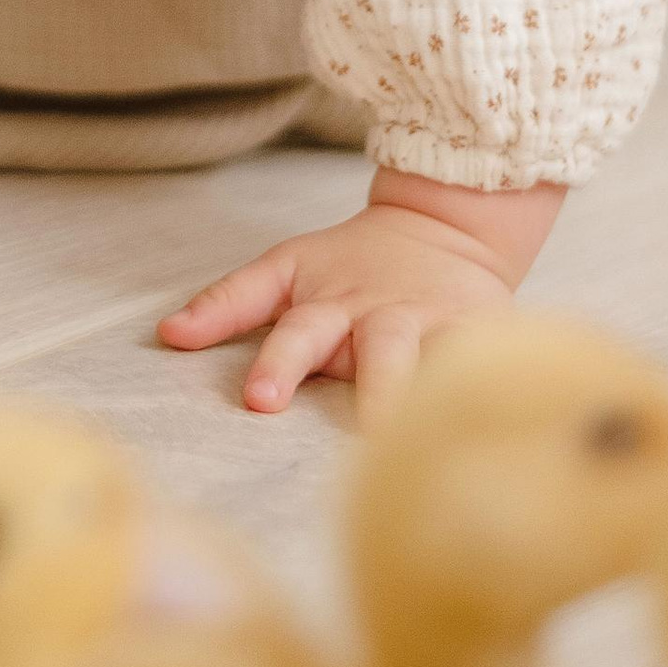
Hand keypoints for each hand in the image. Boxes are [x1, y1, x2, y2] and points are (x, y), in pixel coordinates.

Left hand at [159, 170, 563, 415]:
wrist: (447, 228)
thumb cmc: (351, 265)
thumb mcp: (284, 270)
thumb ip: (228, 303)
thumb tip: (166, 334)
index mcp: (326, 305)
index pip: (294, 333)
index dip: (277, 363)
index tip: (259, 400)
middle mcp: (381, 317)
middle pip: (372, 354)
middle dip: (372, 392)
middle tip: (371, 435)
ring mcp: (435, 327)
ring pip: (434, 363)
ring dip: (429, 399)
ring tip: (424, 439)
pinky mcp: (483, 337)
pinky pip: (489, 366)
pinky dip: (494, 388)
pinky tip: (501, 423)